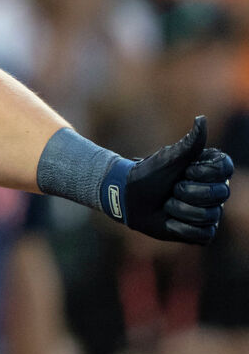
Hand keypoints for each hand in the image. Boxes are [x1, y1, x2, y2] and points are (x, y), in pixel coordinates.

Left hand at [118, 116, 232, 243]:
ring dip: (179, 210)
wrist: (128, 198)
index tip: (184, 171)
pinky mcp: (201, 232)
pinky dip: (180, 228)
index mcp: (211, 171)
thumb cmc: (147, 174)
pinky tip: (169, 220)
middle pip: (218, 196)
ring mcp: (210, 213)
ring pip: (209, 216)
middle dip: (186, 192)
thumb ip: (190, 142)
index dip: (203, 173)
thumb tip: (202, 119)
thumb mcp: (169, 158)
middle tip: (170, 189)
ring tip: (166, 204)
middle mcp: (215, 192)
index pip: (226, 171)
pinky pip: (202, 234)